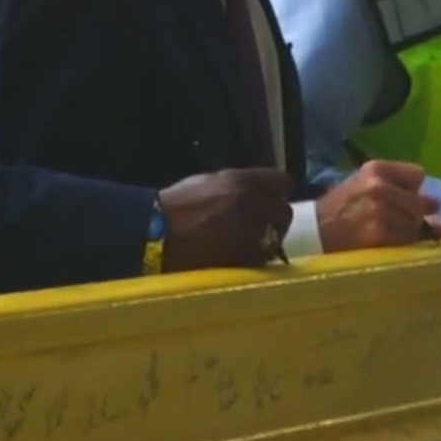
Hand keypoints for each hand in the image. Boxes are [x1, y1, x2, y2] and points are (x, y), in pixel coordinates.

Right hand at [157, 168, 292, 270]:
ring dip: (268, 237)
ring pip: (277, 236)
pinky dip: (258, 254)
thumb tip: (258, 189)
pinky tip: (242, 254)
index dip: (278, 190)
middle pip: (284, 210)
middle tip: (260, 222)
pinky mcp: (250, 258)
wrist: (156, 235)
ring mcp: (254, 233)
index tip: (274, 196)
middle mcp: (254, 205)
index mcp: (242, 182)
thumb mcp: (208, 182)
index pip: (282, 181)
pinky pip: (265, 255)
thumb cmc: (176, 206)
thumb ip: (238, 183)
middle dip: (274, 216)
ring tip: (249, 241)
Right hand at [317, 160, 436, 250]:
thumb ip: (402, 189)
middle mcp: (379, 185)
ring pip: (415, 223)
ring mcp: (380, 209)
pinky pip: (407, 240)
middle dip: (409, 213)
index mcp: (376, 168)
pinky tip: (378, 241)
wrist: (314, 231)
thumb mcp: (367, 186)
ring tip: (380, 230)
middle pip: (420, 202)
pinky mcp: (380, 232)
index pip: (418, 174)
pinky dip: (397, 244)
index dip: (409, 189)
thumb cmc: (343, 208)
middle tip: (384, 219)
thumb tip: (438, 203)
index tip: (394, 198)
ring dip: (404, 231)